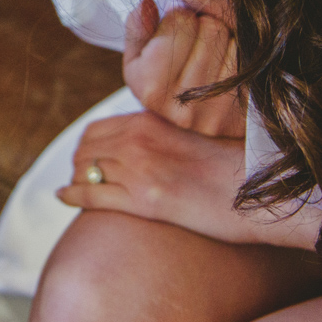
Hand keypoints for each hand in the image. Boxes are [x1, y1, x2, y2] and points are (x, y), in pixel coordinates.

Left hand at [58, 111, 321, 249]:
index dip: (88, 143)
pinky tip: (63, 197)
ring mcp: (138, 170)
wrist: (257, 190)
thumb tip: (145, 143)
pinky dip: (72, 194)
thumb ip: (164, 135)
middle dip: (79, 161)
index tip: (88, 154)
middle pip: (86, 148)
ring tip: (76, 186)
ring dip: (77, 177)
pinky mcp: (143, 200)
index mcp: (151, 121)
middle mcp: (139, 140)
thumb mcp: (193, 136)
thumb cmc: (234, 166)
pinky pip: (92, 194)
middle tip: (79, 172)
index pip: (98, 128)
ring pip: (86, 169)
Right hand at [123, 0, 244, 136]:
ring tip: (211, 55)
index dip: (178, 17)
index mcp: (152, 88)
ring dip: (225, 41)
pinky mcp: (243, 117)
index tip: (175, 31)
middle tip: (196, 42)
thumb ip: (138, 29)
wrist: (187, 135)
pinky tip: (227, 68)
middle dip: (203, 26)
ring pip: (233, 42)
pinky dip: (241, 57)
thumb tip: (146, 6)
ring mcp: (217, 114)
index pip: (180, 21)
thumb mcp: (137, 59)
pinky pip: (250, 64)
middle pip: (211, 28)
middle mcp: (184, 105)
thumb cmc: (160, 85)